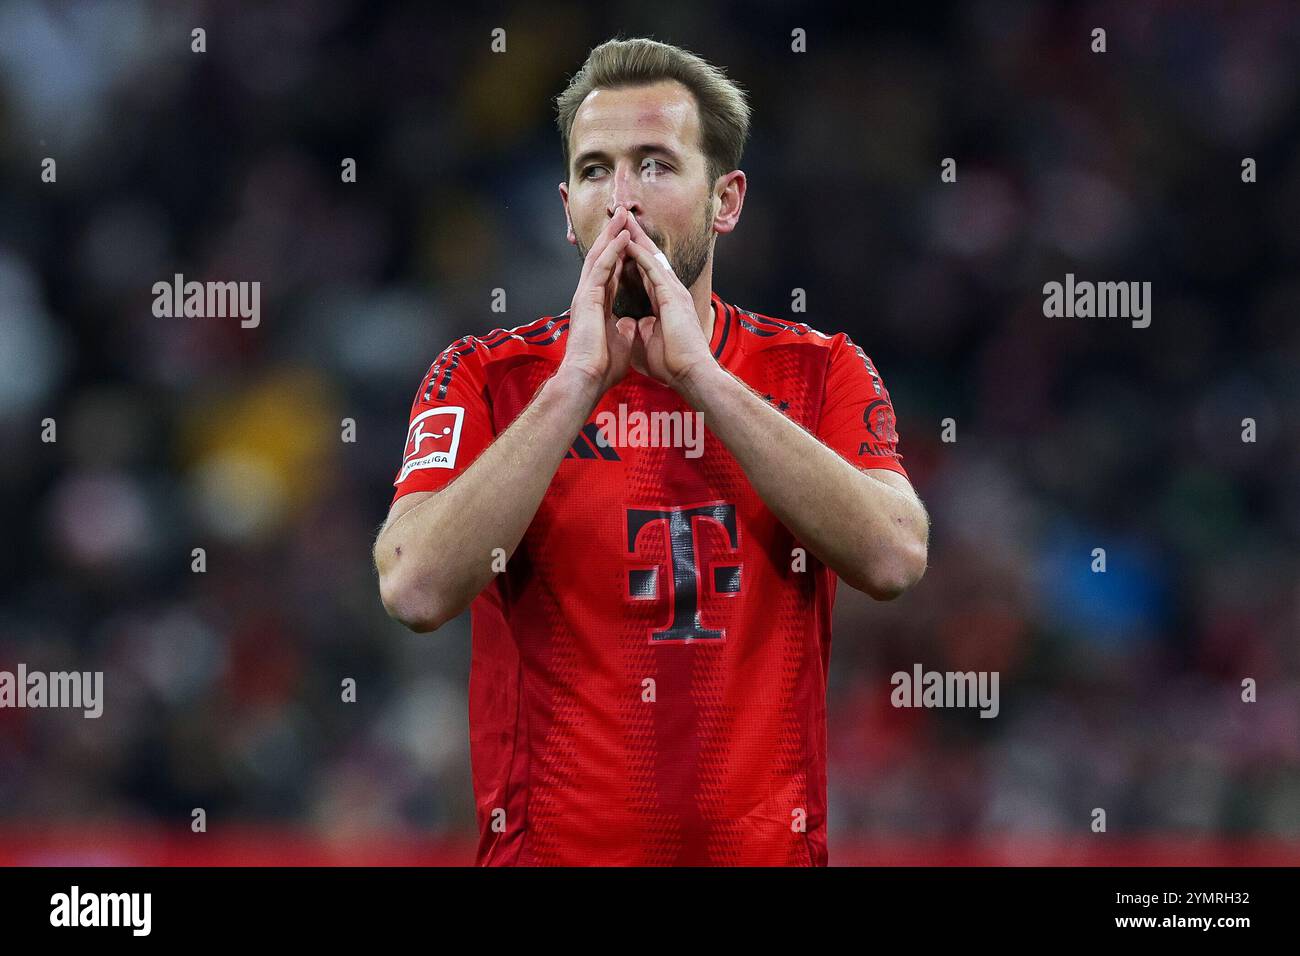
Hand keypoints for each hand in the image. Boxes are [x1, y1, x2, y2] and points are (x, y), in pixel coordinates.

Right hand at [560, 206, 637, 394]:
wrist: (587, 379)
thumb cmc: (601, 367)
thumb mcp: (620, 342)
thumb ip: (623, 328)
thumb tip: (631, 324)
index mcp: (597, 306)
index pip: (610, 272)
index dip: (619, 254)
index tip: (629, 238)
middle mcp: (589, 296)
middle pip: (602, 258)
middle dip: (612, 236)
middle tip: (623, 215)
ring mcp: (586, 295)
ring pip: (600, 257)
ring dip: (612, 235)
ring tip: (623, 216)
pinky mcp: (587, 298)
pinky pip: (601, 269)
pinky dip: (613, 251)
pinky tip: (622, 237)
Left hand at [622, 212, 716, 390]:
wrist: (690, 375)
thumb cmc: (673, 364)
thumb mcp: (649, 341)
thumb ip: (640, 328)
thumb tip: (629, 326)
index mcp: (665, 302)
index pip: (646, 272)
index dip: (633, 255)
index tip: (620, 241)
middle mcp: (671, 292)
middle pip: (651, 257)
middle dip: (636, 237)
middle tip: (622, 217)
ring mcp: (674, 292)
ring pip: (653, 257)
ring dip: (637, 238)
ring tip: (623, 220)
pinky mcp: (672, 297)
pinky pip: (654, 270)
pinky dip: (641, 255)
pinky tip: (629, 242)